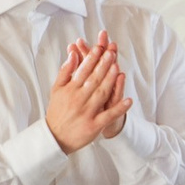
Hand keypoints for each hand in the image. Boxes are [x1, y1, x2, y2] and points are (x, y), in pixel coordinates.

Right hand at [46, 33, 130, 152]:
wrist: (55, 136)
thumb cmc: (58, 110)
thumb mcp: (56, 89)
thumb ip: (65, 71)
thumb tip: (73, 54)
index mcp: (69, 89)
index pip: (83, 70)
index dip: (92, 58)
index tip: (100, 47)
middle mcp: (78, 99)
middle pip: (93, 80)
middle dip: (103, 65)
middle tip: (112, 53)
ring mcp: (87, 112)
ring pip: (101, 94)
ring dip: (110, 81)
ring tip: (118, 68)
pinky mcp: (94, 125)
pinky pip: (109, 116)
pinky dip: (119, 108)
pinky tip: (129, 101)